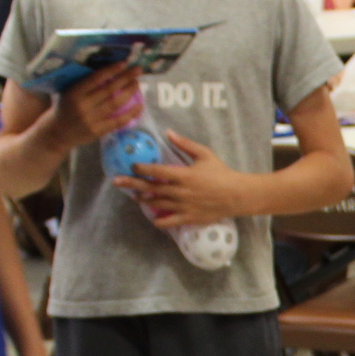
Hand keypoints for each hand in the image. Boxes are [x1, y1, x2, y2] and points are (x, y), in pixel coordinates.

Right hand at [45, 61, 143, 146]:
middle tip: (138, 70)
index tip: (124, 63)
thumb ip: (84, 84)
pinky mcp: (98, 131)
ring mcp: (91, 119)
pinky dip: (131, 113)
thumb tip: (108, 70)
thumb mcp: (68, 92)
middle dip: (125, 78)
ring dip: (129, 92)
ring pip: (115, 104)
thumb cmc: (64, 108)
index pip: (95, 78)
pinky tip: (140, 106)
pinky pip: (118, 121)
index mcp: (74, 93)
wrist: (56, 133)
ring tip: (137, 83)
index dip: (111, 70)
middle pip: (108, 90)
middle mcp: (82, 106)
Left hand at [120, 132, 253, 227]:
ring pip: (156, 204)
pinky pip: (168, 222)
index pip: (156, 171)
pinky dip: (158, 221)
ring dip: (143, 200)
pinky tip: (153, 217)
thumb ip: (185, 144)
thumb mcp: (205, 154)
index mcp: (183, 175)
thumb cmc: (221, 173)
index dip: (142, 168)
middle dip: (132, 184)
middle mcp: (180, 192)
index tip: (132, 166)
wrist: (237, 195)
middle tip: (117, 181)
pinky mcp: (188, 218)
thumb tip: (168, 133)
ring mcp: (183, 207)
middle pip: (151, 188)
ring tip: (135, 196)